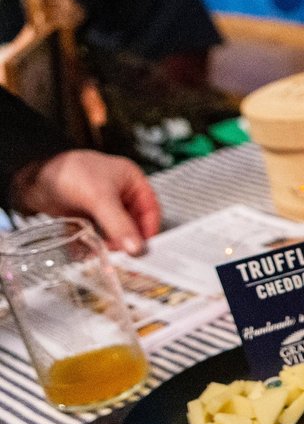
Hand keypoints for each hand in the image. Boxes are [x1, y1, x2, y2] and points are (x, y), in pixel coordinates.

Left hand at [14, 150, 161, 255]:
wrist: (32, 176)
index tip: (142, 249)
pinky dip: (96, 242)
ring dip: (111, 243)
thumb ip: (120, 224)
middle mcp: (119, 193)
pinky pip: (98, 233)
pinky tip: (92, 249)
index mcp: (131, 181)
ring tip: (105, 252)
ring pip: (115, 230)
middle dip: (127, 239)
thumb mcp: (100, 197)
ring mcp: (102, 205)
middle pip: (133, 223)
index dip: (148, 230)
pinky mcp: (87, 215)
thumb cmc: (68, 170)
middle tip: (123, 253)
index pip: (150, 210)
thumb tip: (136, 248)